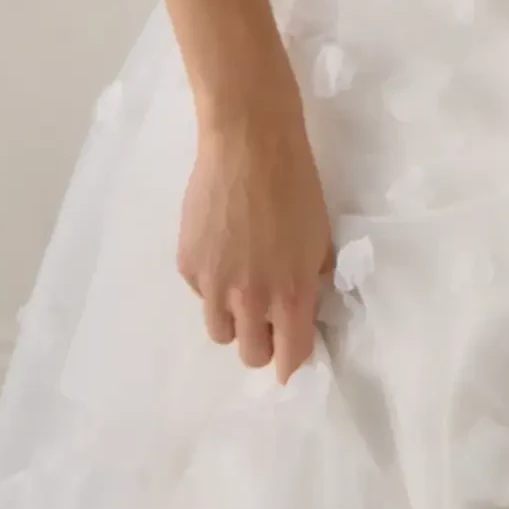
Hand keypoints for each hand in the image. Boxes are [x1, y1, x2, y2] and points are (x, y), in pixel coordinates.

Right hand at [176, 85, 335, 383]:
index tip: (289, 363)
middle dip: (260, 343)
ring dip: (232, 320)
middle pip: (250, 353)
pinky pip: (200, 293)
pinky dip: (212, 285)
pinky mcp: (187, 264)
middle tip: (265, 320)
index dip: (290, 364)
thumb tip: (306, 300)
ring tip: (240, 289)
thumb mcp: (321, 235)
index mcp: (290, 293)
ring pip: (218, 331)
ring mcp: (213, 284)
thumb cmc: (296, 183)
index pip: (289, 355)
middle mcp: (250, 298)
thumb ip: (312, 277)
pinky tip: (222, 251)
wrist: (249, 144)